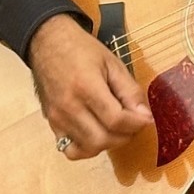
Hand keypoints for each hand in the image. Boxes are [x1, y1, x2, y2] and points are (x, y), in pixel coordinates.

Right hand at [26, 15, 151, 159]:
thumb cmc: (82, 50)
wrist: (48, 43)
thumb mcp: (112, 63)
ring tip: (117, 128)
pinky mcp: (52, 124)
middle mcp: (69, 106)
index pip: (116, 120)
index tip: (146, 119)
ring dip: (109, 144)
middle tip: (133, 123)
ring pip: (89, 149)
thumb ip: (130, 91)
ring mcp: (58, 118)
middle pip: (103, 139)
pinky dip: (88, 148)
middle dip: (125, 136)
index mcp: (86, 87)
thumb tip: (145, 116)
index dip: (136, 124)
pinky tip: (96, 133)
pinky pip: (72, 150)